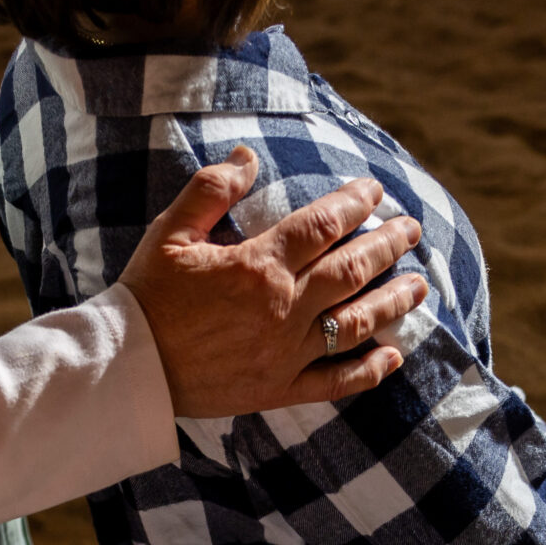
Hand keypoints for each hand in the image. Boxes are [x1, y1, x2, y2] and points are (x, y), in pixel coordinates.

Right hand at [117, 147, 428, 416]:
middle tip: (412, 230)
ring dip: (393, 300)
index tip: (375, 192)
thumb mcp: (171, 233)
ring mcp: (286, 352)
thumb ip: (211, 190)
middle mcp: (282, 307)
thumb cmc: (147, 296)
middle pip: (352, 269)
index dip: (355, 204)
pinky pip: (336, 381)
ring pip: (356, 322)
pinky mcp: (280, 388)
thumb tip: (247, 156)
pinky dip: (369, 370)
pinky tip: (394, 356)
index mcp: (258, 265)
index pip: (323, 225)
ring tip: (419, 284)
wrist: (126, 369)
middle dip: (388, 245)